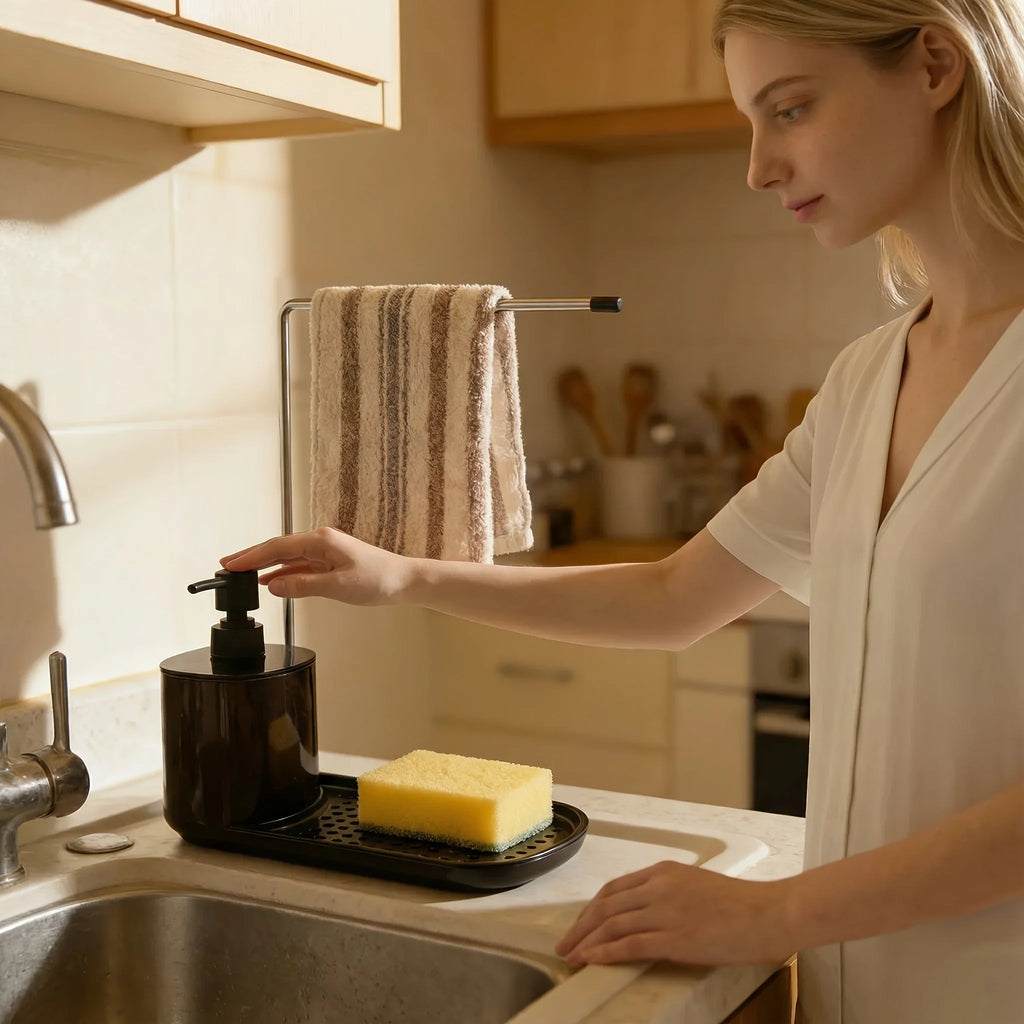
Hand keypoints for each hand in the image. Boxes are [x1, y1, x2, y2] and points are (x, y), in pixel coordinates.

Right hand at [221, 527, 413, 604]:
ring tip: (241, 573)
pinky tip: (270, 581)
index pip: (277, 547)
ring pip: (287, 557)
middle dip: (251, 557)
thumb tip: (272, 585)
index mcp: (321, 541)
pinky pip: (299, 566)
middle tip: (226, 566)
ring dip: (264, 565)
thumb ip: (303, 585)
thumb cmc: (380, 580)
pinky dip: (282, 573)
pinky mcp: (330, 564)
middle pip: (278, 548)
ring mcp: (325, 552)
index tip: (230, 564)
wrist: (406, 582)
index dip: (251, 556)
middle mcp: (320, 542)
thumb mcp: (338, 586)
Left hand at [555, 860, 792, 966]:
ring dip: (586, 941)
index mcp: (663, 872)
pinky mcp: (674, 937)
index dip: (592, 908)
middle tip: (565, 943)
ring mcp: (665, 911)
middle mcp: (658, 887)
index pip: (614, 888)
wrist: (769, 913)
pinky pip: (629, 945)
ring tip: (572, 956)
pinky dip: (605, 953)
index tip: (580, 924)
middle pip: (606, 906)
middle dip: (580, 926)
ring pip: (612, 924)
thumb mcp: (696, 886)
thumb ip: (668, 894)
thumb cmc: (741, 904)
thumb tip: (645, 913)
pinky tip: (591, 961)